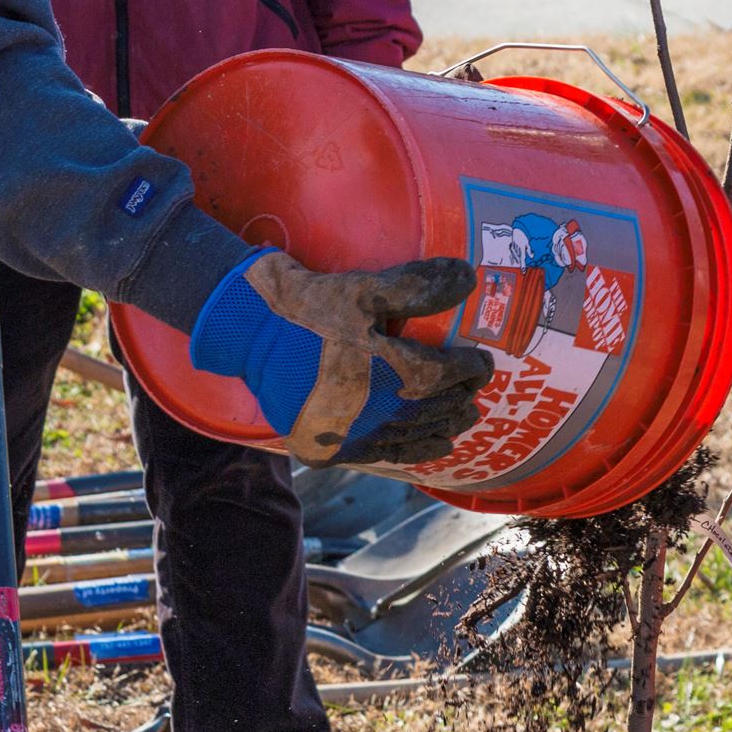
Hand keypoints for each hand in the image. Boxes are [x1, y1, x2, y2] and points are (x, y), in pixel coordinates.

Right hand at [188, 250, 494, 465]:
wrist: (248, 333)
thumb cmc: (309, 307)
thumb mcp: (363, 288)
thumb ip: (417, 286)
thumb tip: (469, 277)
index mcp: (385, 371)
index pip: (443, 375)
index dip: (469, 369)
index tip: (483, 362)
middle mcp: (372, 411)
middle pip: (431, 409)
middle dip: (459, 399)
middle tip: (477, 391)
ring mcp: (349, 434)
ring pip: (412, 436)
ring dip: (443, 427)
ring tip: (464, 421)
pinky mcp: (327, 447)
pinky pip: (382, 454)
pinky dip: (413, 451)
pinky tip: (434, 447)